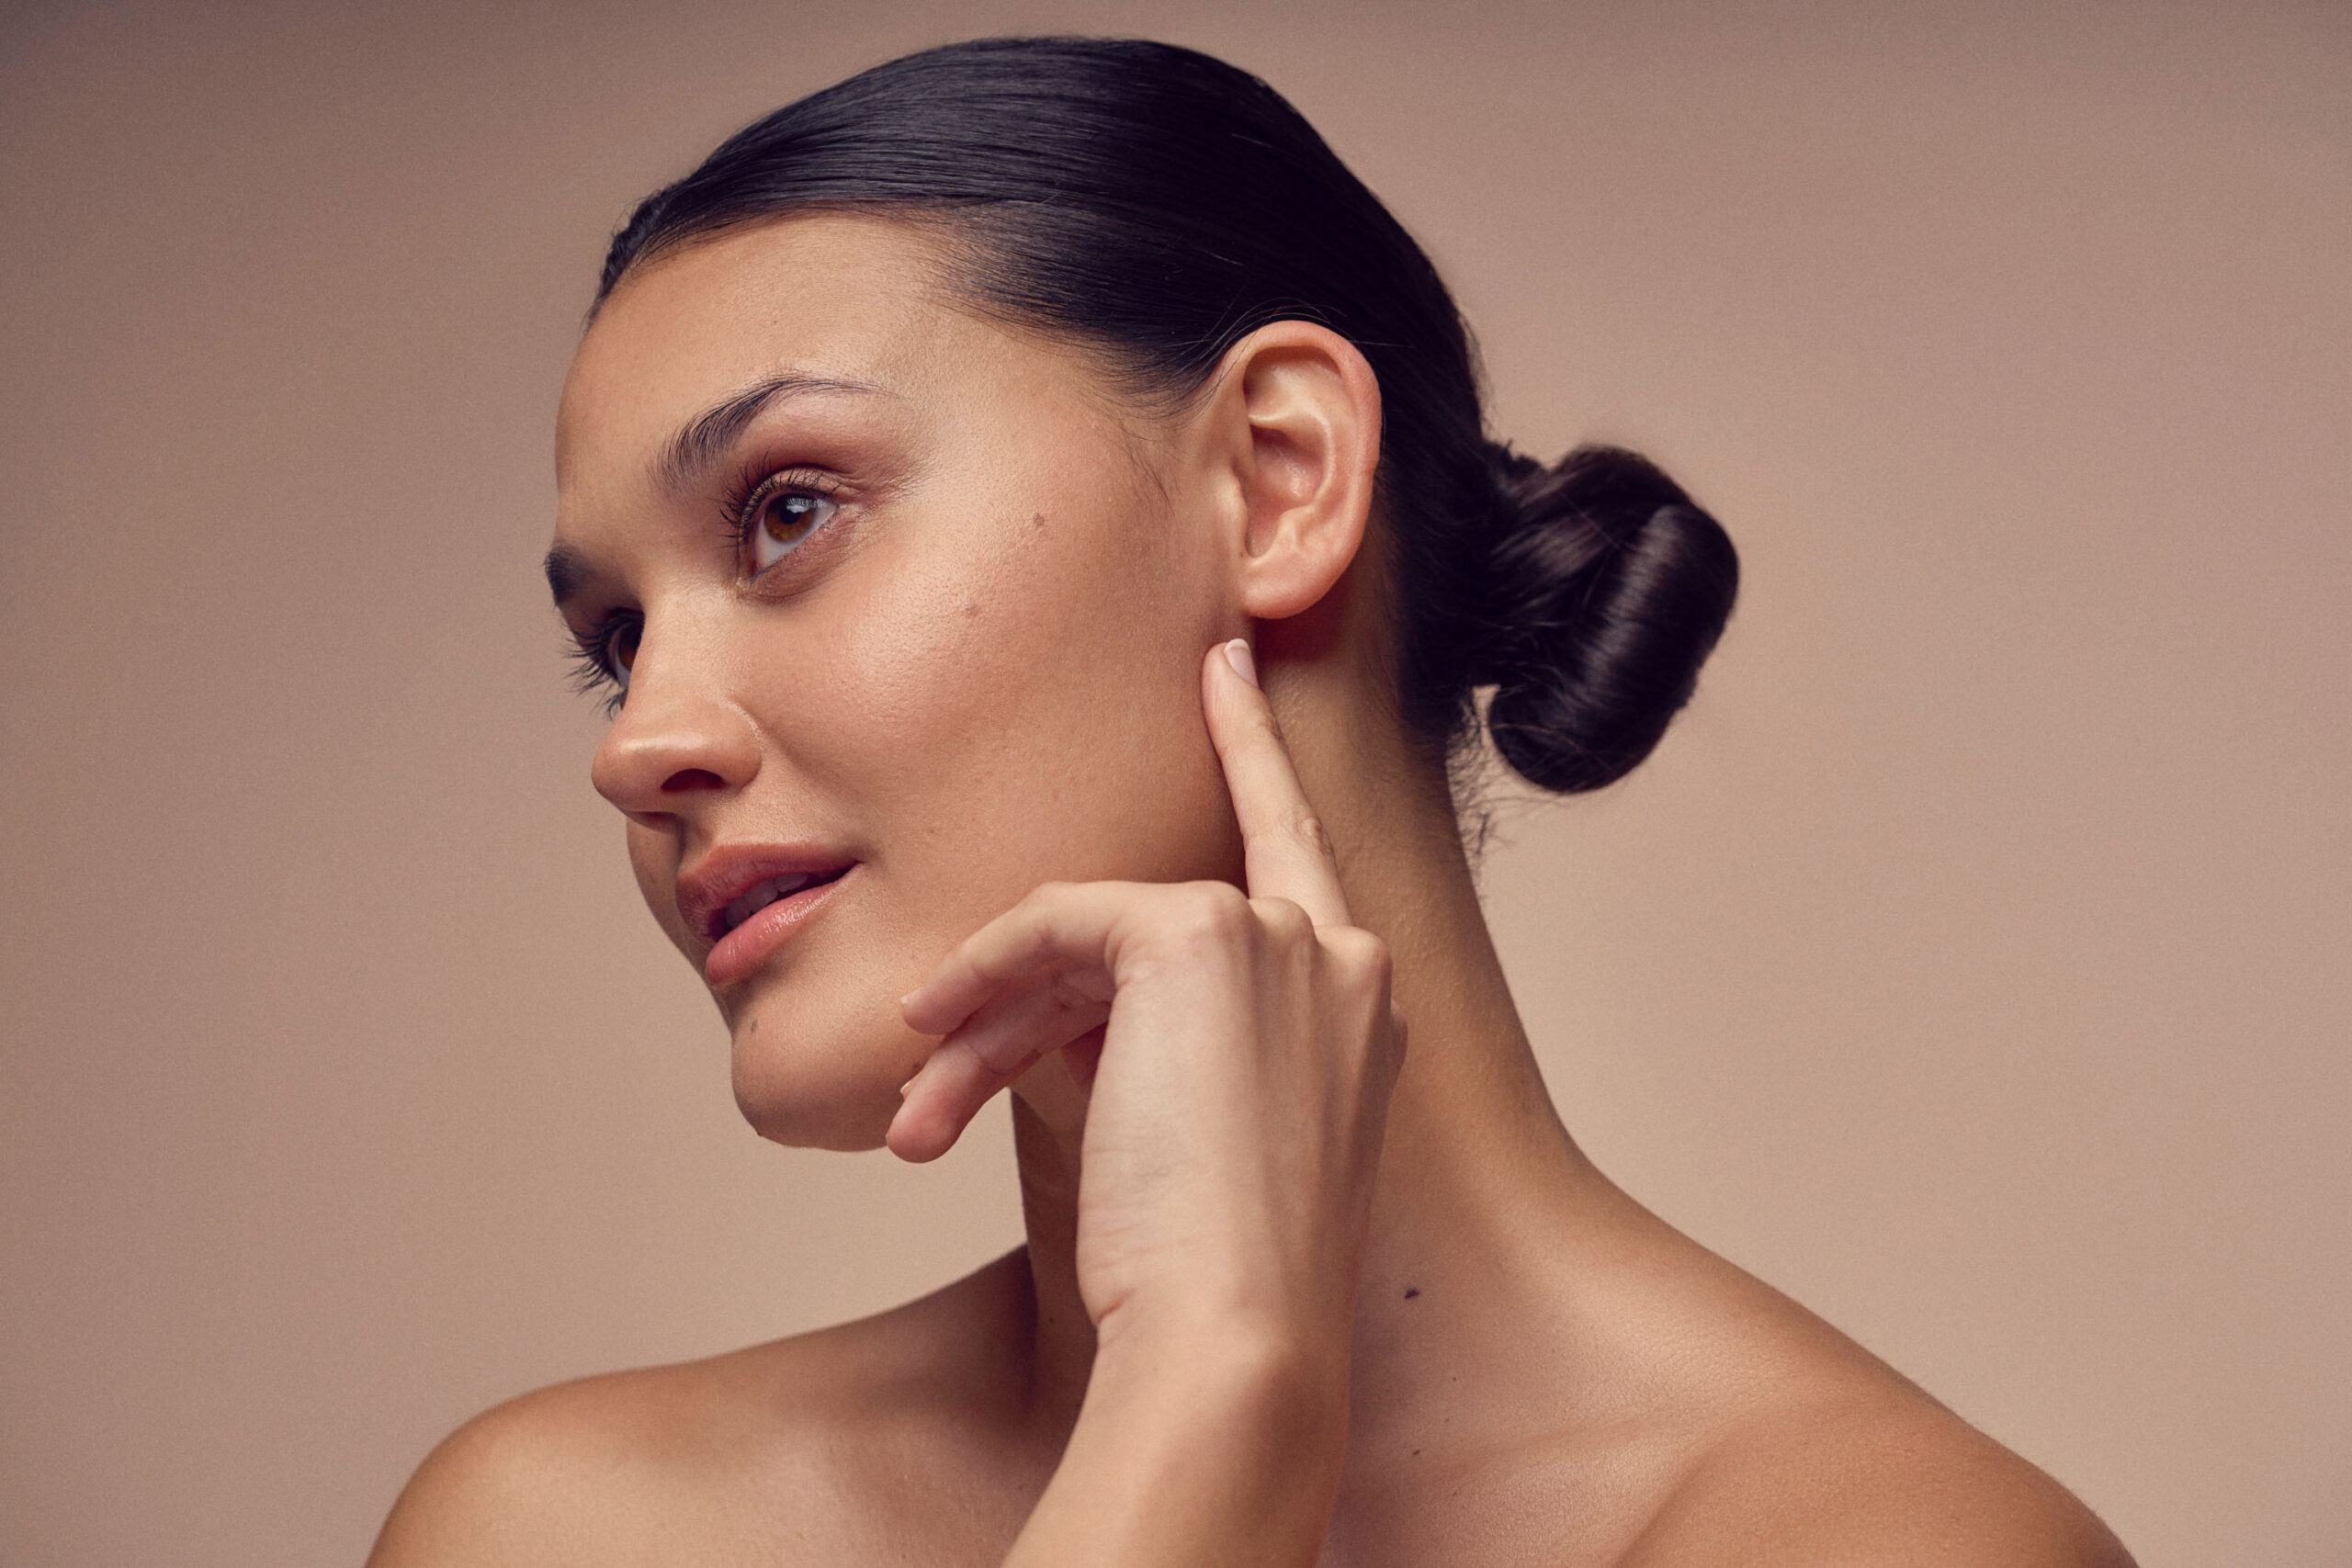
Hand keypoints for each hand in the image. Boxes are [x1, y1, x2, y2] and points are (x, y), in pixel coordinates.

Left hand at [889, 638, 1404, 1351]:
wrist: (1236, 1337)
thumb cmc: (1215, 1279)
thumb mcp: (1200, 1142)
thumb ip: (1155, 1044)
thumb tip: (1042, 1012)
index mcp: (1364, 1006)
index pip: (1295, 850)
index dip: (1252, 753)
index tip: (1225, 666)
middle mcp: (1345, 955)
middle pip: (1152, 919)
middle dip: (1030, 978)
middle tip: (934, 1015)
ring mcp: (1287, 937)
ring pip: (1093, 933)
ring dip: (991, 1019)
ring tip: (921, 1107)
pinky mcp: (1203, 936)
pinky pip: (1060, 924)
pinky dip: (986, 983)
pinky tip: (936, 1052)